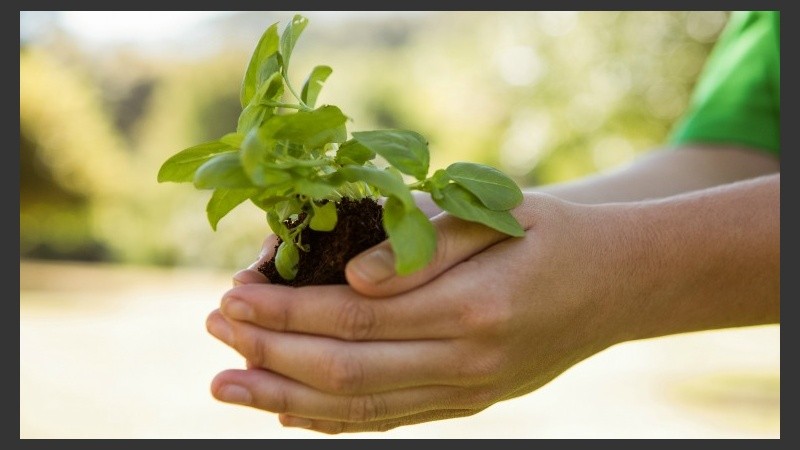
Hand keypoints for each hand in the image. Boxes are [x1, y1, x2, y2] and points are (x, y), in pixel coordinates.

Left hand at [207, 193, 623, 432]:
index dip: (288, 310)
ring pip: (361, 407)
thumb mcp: (495, 215)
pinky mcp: (469, 404)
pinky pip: (390, 420)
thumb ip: (424, 244)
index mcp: (474, 305)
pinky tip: (287, 410)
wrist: (616, 282)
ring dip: (284, 395)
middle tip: (214, 331)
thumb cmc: (549, 235)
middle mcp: (468, 361)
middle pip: (346, 370)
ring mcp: (469, 392)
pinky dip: (332, 420)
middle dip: (270, 351)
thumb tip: (351, 279)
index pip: (356, 317)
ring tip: (228, 383)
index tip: (234, 295)